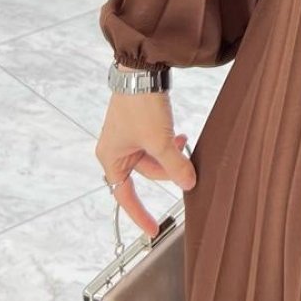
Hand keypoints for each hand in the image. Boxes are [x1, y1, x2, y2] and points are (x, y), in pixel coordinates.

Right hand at [95, 89, 196, 237]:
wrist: (141, 69)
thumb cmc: (140, 105)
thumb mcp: (160, 140)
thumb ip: (175, 165)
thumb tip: (190, 185)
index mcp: (111, 158)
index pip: (125, 197)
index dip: (140, 215)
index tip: (154, 230)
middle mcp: (116, 149)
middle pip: (146, 173)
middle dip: (168, 171)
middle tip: (188, 169)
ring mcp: (128, 137)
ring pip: (154, 157)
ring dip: (171, 155)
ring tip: (184, 143)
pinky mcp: (139, 125)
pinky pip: (156, 144)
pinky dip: (169, 144)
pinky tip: (182, 137)